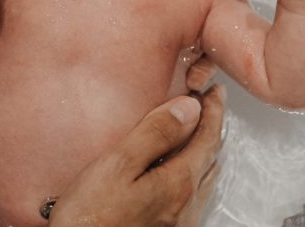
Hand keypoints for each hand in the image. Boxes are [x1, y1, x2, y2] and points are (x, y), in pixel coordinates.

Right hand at [49, 85, 225, 226]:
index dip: (213, 110)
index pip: (207, 137)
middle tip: (208, 104)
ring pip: (205, 178)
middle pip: (210, 157)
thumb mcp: (118, 165)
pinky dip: (194, 172)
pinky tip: (181, 173)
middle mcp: (186, 205)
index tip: (215, 90)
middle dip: (211, 127)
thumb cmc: (90, 219)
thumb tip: (189, 108)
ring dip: (204, 150)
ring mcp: (180, 223)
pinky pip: (194, 196)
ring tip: (197, 132)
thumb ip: (155, 134)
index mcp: (178, 182)